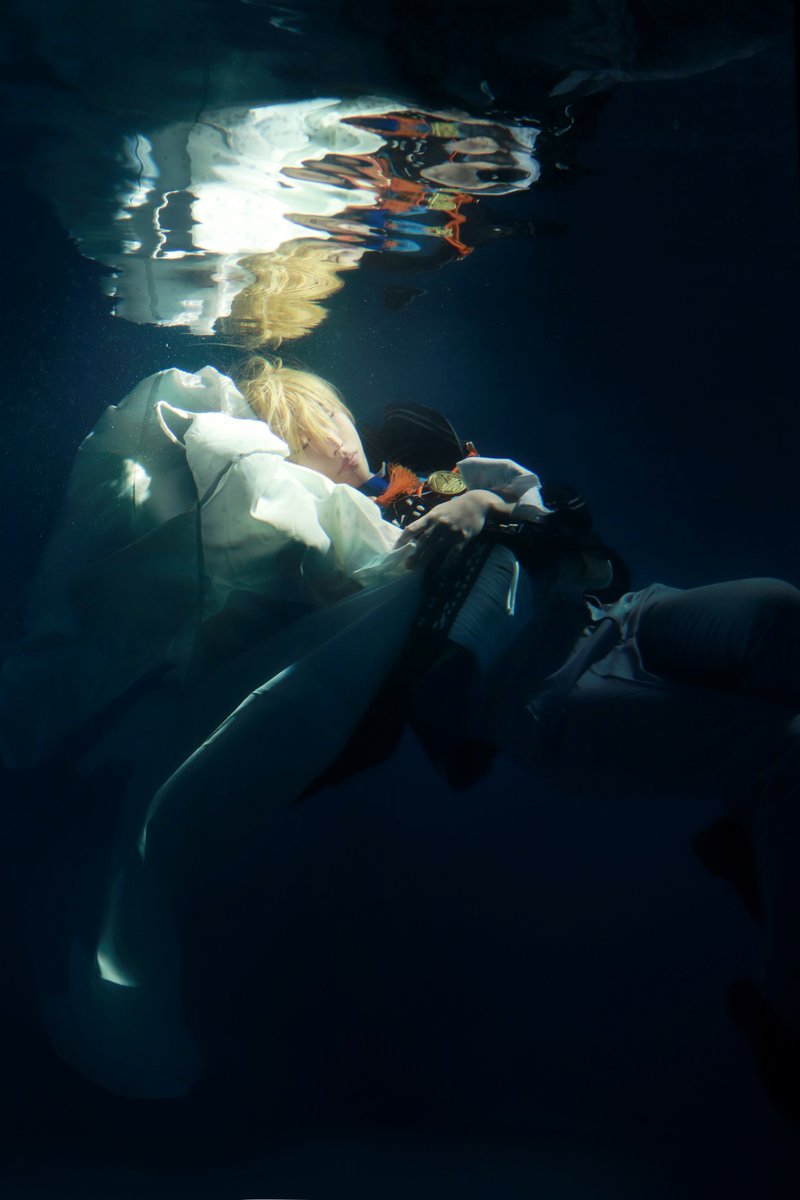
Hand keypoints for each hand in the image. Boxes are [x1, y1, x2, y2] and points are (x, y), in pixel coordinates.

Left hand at [397, 489, 513, 564]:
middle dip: (412, 554)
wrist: (476, 503)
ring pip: (435, 548)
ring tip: (415, 568)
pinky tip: (440, 570)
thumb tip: (411, 533)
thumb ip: (426, 521)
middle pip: (422, 541)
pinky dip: (446, 562)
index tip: (395, 549)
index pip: (412, 528)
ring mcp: (451, 531)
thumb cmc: (454, 508)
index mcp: (431, 516)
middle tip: (405, 565)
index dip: (402, 539)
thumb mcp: (438, 511)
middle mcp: (439, 524)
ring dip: (424, 559)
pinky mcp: (463, 538)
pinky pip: (453, 553)